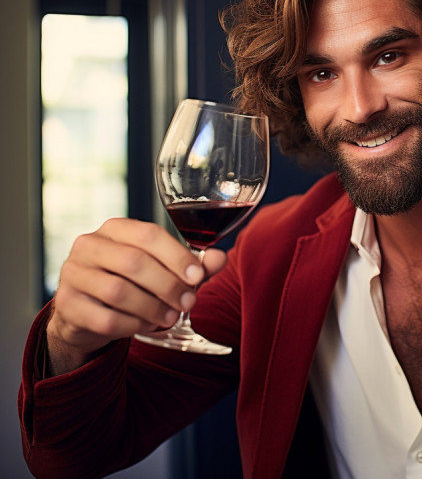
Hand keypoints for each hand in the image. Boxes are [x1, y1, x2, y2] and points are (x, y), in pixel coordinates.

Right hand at [45, 218, 226, 374]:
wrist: (88, 313)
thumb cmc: (132, 283)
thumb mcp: (163, 270)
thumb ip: (193, 265)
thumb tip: (221, 258)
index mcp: (115, 229)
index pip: (148, 234)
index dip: (176, 256)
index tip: (199, 276)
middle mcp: (89, 245)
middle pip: (133, 262)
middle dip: (168, 285)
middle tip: (190, 302)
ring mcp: (72, 274)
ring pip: (118, 291)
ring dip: (152, 307)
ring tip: (172, 317)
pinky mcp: (66, 305)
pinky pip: (105, 318)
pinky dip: (132, 325)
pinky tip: (145, 326)